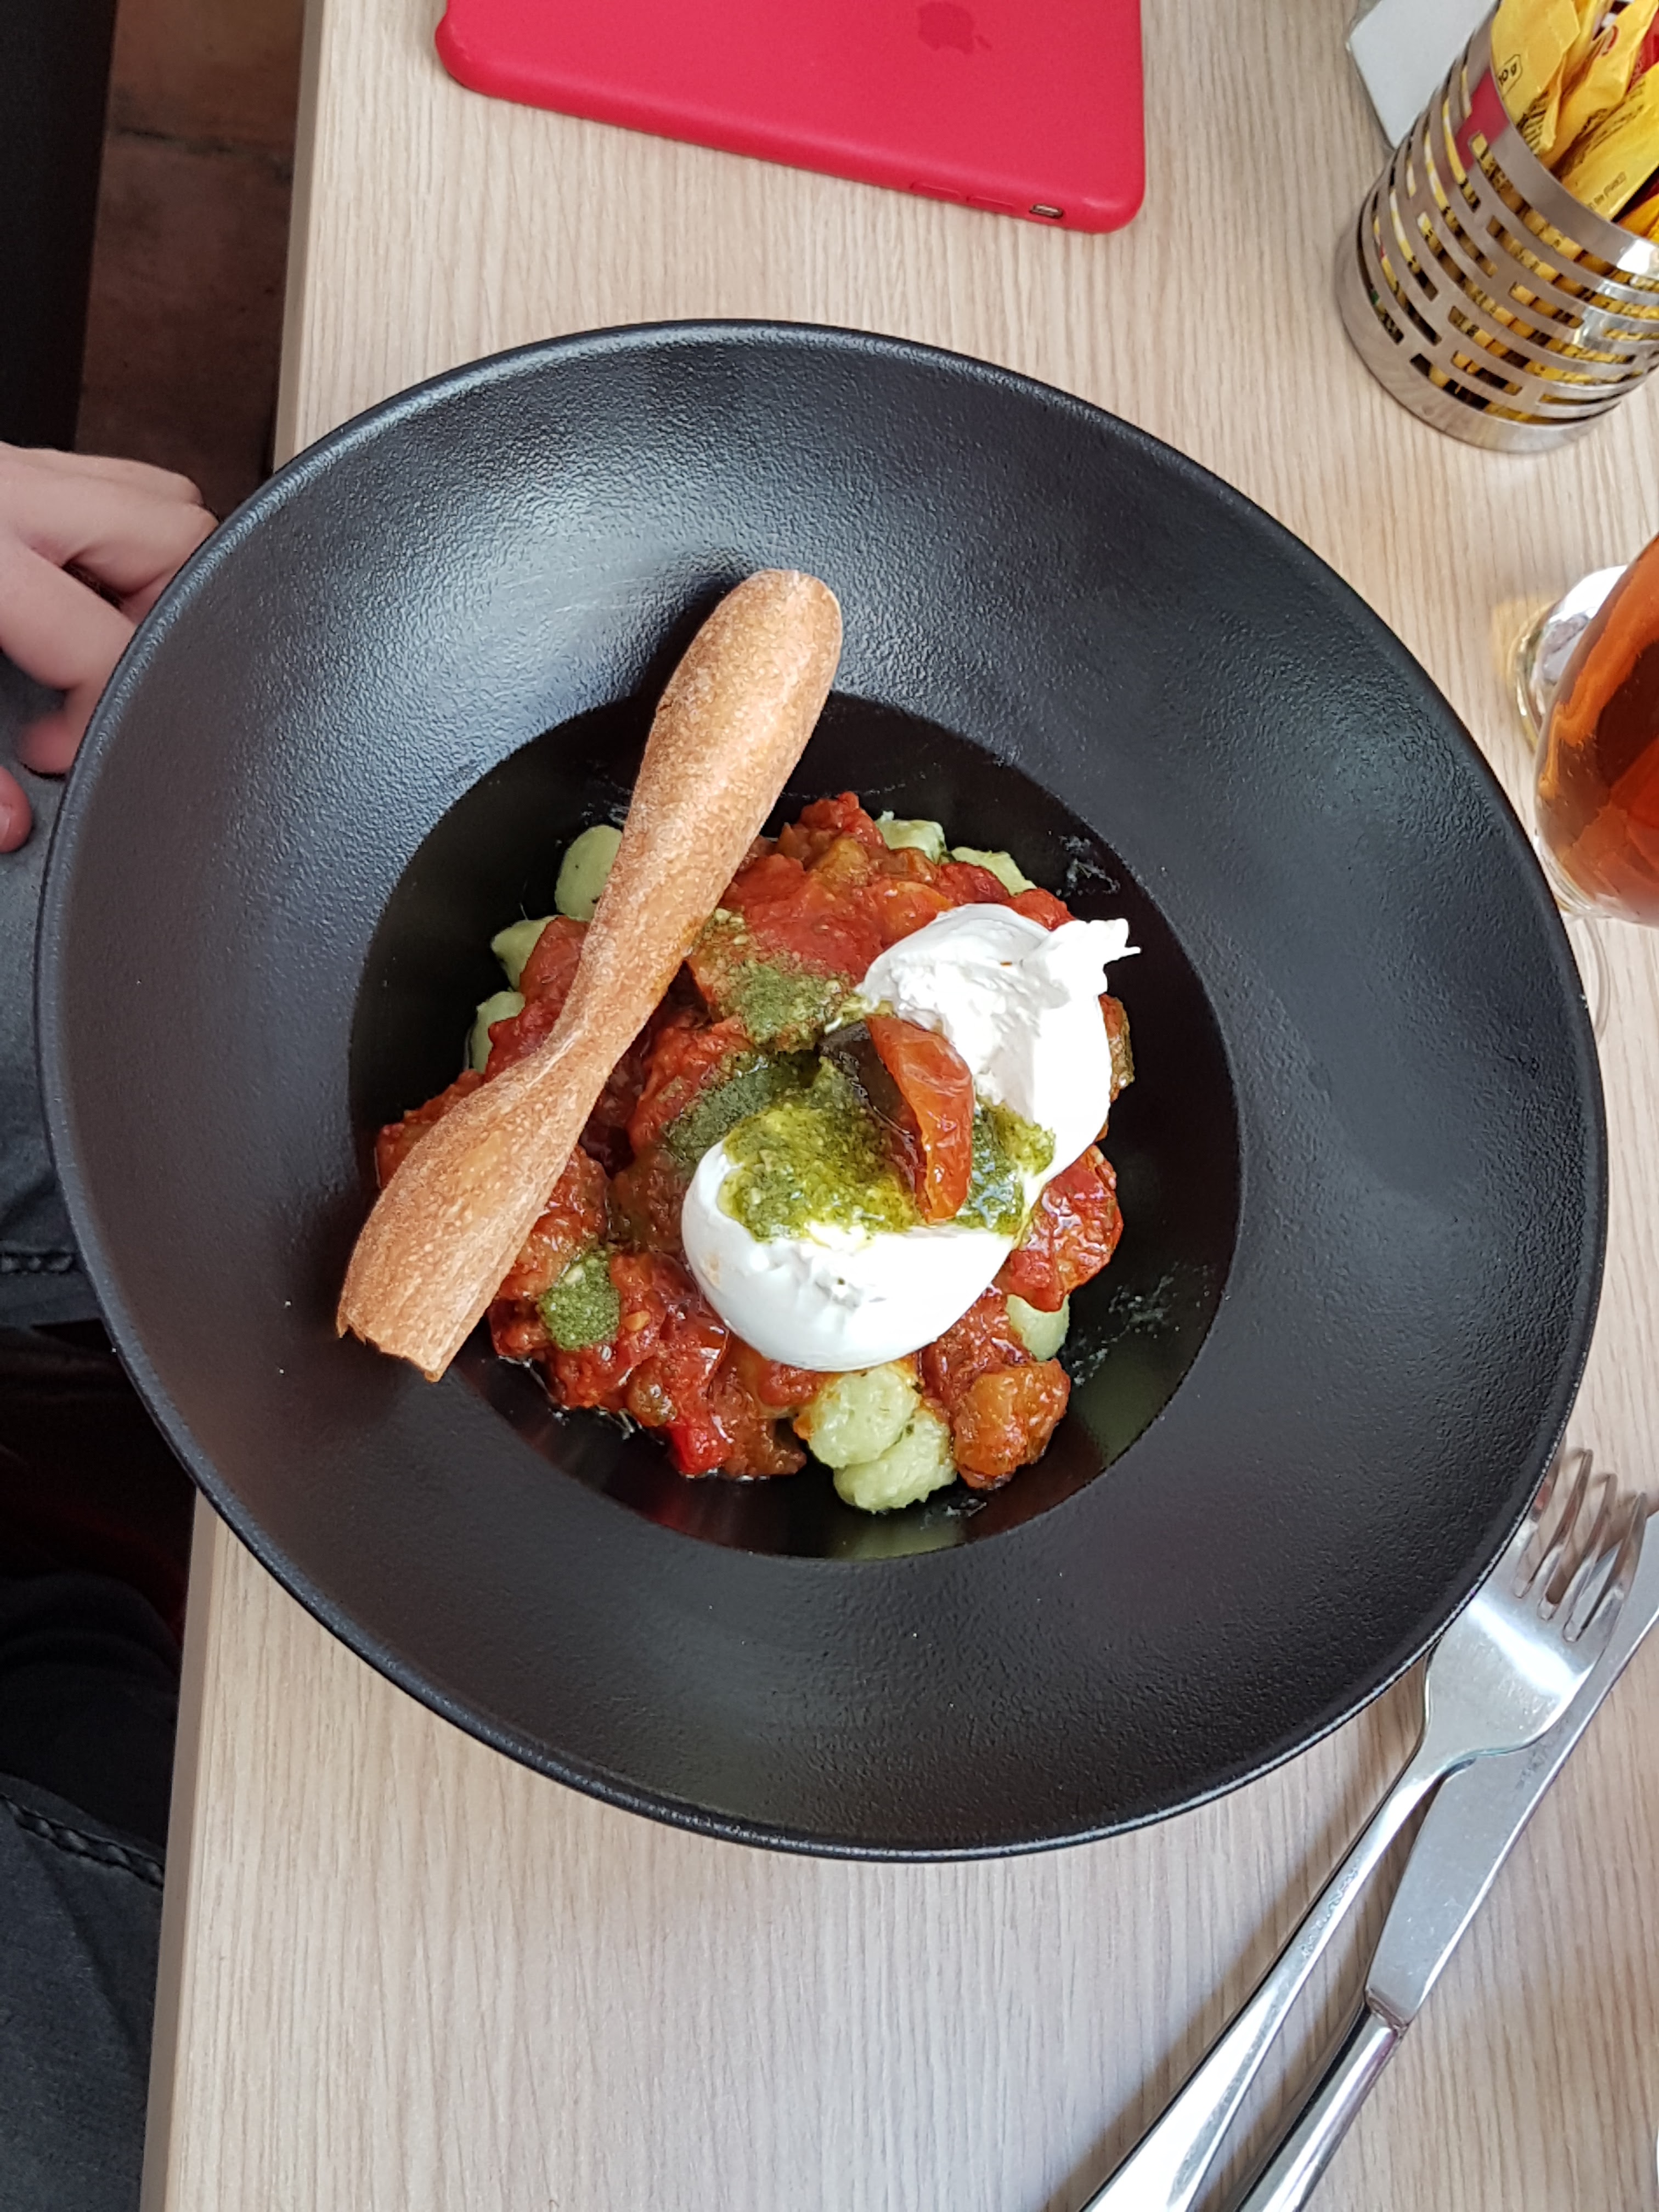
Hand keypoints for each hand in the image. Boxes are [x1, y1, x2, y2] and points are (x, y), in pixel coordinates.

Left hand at [0, 445, 215, 851]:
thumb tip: (13, 822)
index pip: (112, 641)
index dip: (101, 719)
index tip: (58, 754)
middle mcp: (14, 486)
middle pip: (180, 544)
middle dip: (158, 634)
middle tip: (98, 687)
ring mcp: (22, 461)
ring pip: (167, 503)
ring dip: (156, 582)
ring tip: (102, 641)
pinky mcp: (18, 459)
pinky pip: (119, 487)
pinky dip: (125, 546)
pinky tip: (92, 596)